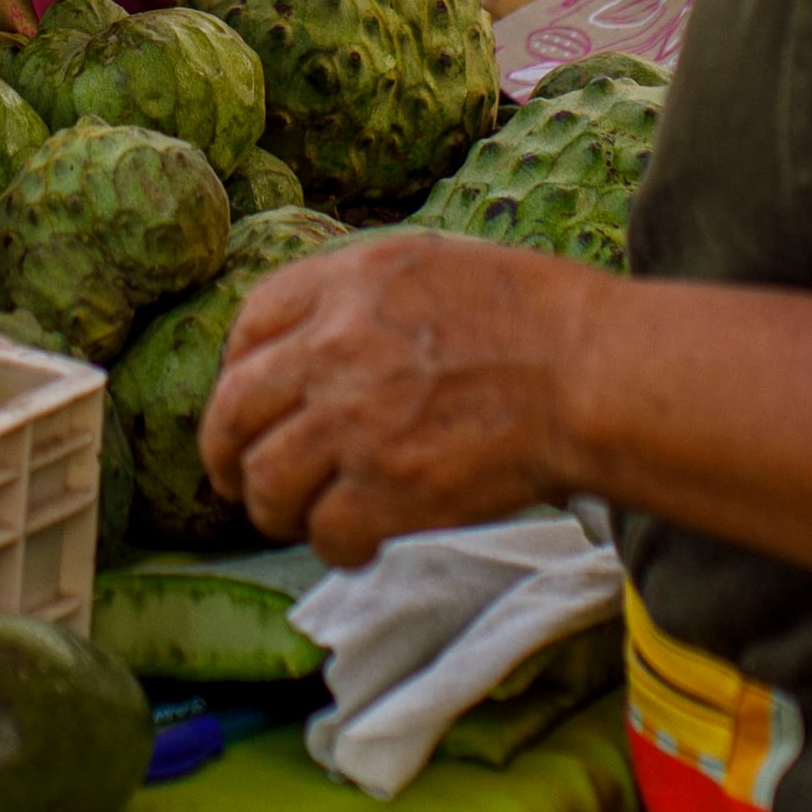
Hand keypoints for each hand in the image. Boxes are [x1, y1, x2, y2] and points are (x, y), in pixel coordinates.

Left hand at [203, 233, 603, 566]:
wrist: (586, 373)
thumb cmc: (534, 316)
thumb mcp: (432, 264)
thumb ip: (365, 297)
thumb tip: (324, 334)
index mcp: (344, 285)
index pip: (250, 324)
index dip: (238, 368)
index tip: (246, 399)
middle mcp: (332, 350)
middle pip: (233, 411)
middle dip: (225, 452)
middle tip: (235, 478)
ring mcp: (352, 424)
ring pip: (266, 483)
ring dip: (274, 508)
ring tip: (297, 518)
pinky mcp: (385, 492)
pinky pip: (326, 534)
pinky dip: (336, 546)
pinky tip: (358, 545)